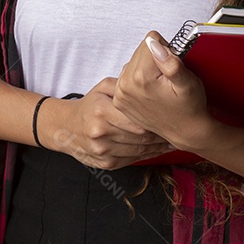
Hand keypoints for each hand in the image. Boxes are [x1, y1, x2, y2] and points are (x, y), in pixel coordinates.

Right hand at [46, 76, 173, 169]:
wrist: (65, 129)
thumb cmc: (89, 105)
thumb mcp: (102, 88)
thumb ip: (123, 84)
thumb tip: (146, 79)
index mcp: (102, 111)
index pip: (136, 119)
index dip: (156, 119)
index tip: (171, 116)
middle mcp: (101, 133)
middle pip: (140, 136)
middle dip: (160, 133)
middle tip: (177, 128)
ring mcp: (103, 151)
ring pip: (139, 150)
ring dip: (158, 147)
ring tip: (173, 139)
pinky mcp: (106, 164)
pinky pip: (133, 160)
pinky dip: (149, 155)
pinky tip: (160, 149)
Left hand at [113, 31, 213, 151]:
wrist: (185, 132)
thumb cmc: (189, 108)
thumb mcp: (189, 83)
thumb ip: (171, 62)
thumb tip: (153, 43)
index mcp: (142, 78)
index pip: (151, 41)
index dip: (166, 50)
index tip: (172, 66)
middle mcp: (126, 86)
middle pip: (140, 50)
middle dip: (156, 59)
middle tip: (168, 78)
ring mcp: (121, 94)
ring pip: (134, 62)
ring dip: (147, 68)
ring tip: (160, 85)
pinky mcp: (119, 100)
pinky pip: (128, 75)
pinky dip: (139, 79)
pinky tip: (151, 90)